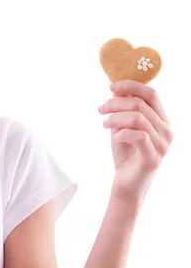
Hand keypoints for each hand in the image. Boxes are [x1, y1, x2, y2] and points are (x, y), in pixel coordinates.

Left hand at [98, 80, 173, 203]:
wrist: (125, 182)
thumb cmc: (125, 152)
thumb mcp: (121, 126)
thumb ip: (122, 109)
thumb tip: (116, 89)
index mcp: (161, 120)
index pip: (152, 94)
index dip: (131, 86)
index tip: (111, 86)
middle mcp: (166, 131)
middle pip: (140, 104)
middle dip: (115, 103)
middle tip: (100, 110)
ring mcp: (163, 145)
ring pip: (137, 118)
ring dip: (115, 118)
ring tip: (104, 124)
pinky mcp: (154, 157)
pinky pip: (138, 136)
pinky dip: (121, 133)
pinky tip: (114, 137)